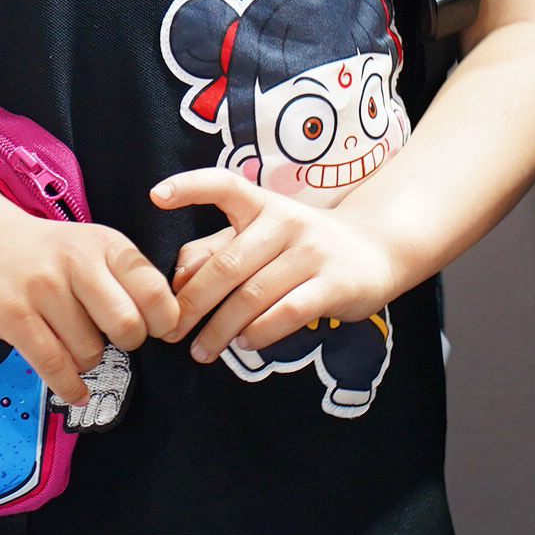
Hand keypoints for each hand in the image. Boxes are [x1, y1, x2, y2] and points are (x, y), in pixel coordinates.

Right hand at [0, 206, 181, 405]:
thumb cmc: (47, 253)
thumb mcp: (92, 247)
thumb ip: (127, 278)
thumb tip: (168, 328)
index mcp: (106, 243)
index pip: (155, 291)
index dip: (163, 322)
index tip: (155, 330)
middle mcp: (77, 261)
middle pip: (127, 327)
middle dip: (127, 344)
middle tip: (113, 339)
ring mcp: (43, 288)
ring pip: (89, 352)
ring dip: (87, 360)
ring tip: (73, 343)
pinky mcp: (14, 316)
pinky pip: (55, 365)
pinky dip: (70, 387)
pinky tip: (76, 391)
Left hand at [152, 168, 409, 362]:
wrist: (377, 249)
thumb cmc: (304, 246)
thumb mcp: (262, 237)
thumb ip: (218, 250)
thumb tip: (177, 278)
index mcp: (263, 204)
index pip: (224, 185)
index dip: (190, 187)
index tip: (156, 196)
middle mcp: (287, 222)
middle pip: (227, 264)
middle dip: (193, 303)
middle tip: (170, 331)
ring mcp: (313, 252)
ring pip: (253, 295)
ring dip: (221, 328)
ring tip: (202, 349)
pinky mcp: (335, 284)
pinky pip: (288, 312)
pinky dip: (260, 332)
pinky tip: (245, 344)